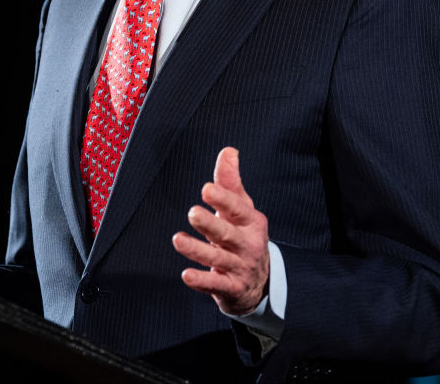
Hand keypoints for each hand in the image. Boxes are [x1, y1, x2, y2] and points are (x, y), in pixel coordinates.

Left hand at [172, 146, 269, 314]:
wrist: (261, 281)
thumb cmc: (244, 235)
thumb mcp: (242, 209)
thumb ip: (231, 182)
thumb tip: (228, 151)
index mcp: (251, 222)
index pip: (237, 209)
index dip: (223, 199)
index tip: (206, 190)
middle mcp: (248, 244)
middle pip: (227, 234)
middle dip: (210, 224)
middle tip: (192, 213)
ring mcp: (240, 268)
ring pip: (218, 259)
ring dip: (197, 250)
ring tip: (178, 240)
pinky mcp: (231, 288)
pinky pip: (215, 285)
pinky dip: (201, 281)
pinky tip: (186, 274)